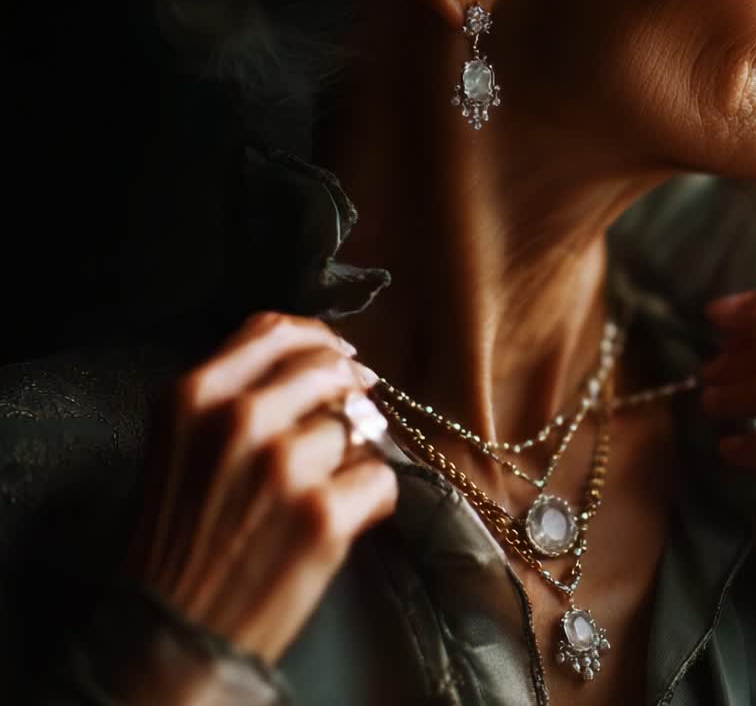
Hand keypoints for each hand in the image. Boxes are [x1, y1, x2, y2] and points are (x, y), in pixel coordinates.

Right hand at [126, 312, 396, 662]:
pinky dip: (370, 501)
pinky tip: (340, 522)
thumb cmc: (175, 540)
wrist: (171, 629)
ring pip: (357, 427)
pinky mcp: (324, 513)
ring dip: (352, 457)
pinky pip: (381, 479)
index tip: (339, 355)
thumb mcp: (177, 447)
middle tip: (350, 421)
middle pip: (327, 368)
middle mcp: (239, 419)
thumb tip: (315, 365)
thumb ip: (232, 397)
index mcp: (193, 395)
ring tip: (321, 494)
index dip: (318, 339)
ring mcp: (286, 464)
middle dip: (347, 392)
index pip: (274, 330)